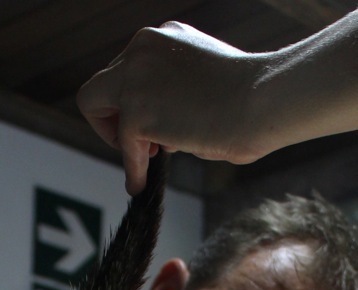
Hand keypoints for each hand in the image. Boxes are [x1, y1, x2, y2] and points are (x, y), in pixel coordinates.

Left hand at [76, 22, 261, 193]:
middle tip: (142, 142)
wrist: (264, 98)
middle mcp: (143, 48)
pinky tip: (140, 184)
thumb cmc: (253, 98)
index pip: (131, 69)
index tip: (157, 125)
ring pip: (93, 105)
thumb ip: (179, 93)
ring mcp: (135, 78)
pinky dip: (132, 168)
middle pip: (103, 83)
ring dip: (115, 136)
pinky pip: (123, 146)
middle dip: (115, 115)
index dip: (139, 101)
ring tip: (146, 159)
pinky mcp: (135, 113)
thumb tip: (162, 127)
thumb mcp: (207, 82)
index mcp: (166, 37)